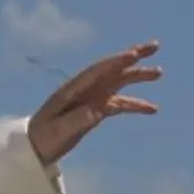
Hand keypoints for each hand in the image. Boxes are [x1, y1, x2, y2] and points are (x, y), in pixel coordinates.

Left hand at [27, 41, 162, 162]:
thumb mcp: (58, 131)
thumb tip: (96, 112)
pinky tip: (153, 109)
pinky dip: (136, 104)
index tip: (133, 54)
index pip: (97, 71)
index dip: (116, 61)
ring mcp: (92, 98)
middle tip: (155, 45)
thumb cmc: (43, 137)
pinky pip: (120, 103)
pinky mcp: (96, 109)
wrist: (34, 147)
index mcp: (73, 89)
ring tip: (160, 72)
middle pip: (112, 69)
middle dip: (133, 56)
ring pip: (119, 82)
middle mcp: (85, 89)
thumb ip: (76, 121)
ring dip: (138, 76)